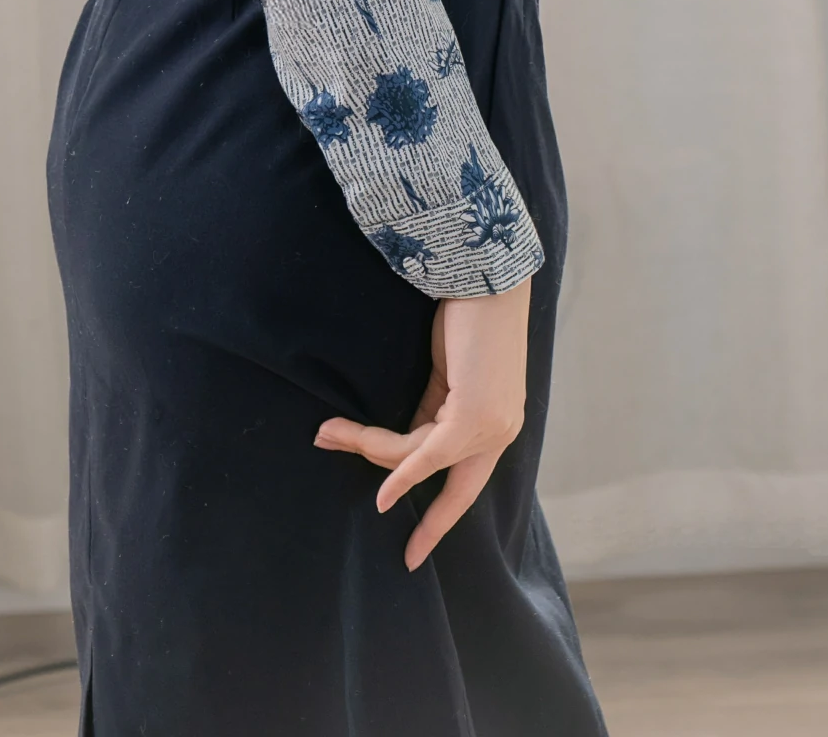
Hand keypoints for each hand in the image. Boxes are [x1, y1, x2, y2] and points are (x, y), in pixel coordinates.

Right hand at [312, 281, 530, 569]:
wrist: (486, 275)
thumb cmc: (467, 311)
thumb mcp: (444, 370)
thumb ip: (432, 407)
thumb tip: (401, 444)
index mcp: (496, 422)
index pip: (465, 482)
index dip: (439, 516)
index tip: (415, 552)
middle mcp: (499, 432)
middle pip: (442, 479)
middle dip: (420, 514)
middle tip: (390, 535)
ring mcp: (491, 428)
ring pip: (419, 457)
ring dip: (370, 447)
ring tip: (328, 432)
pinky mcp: (475, 418)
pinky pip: (427, 454)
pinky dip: (400, 472)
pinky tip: (381, 495)